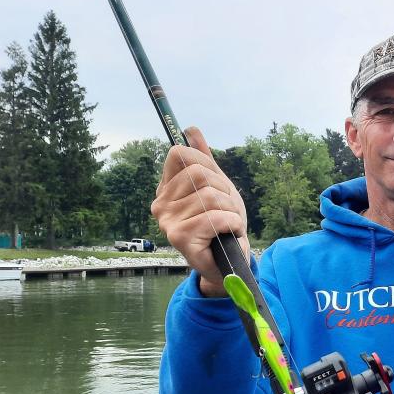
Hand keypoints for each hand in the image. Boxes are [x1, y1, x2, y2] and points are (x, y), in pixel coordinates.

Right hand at [151, 127, 249, 296]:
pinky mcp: (180, 238)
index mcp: (166, 188)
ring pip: (211, 196)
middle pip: (199, 173)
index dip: (208, 165)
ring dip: (232, 210)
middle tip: (227, 210)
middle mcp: (160, 204)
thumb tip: (191, 130)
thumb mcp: (217, 187)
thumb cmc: (222, 225)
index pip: (181, 154)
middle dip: (225, 191)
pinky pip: (216, 217)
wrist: (228, 263)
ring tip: (229, 224)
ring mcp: (167, 221)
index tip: (217, 186)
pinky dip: (233, 224)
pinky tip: (230, 234)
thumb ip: (203, 159)